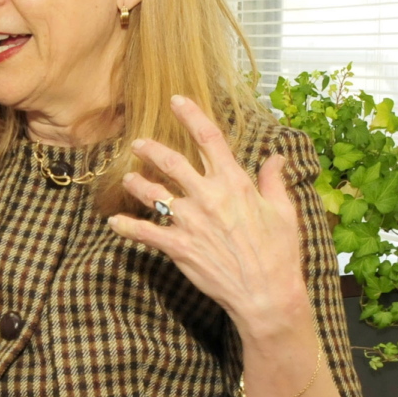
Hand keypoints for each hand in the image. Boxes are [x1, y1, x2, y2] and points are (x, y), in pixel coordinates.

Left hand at [107, 95, 307, 336]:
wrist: (267, 295)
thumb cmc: (279, 253)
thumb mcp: (283, 212)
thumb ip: (272, 181)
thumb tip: (275, 157)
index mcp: (234, 183)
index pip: (209, 138)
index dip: (190, 115)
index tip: (176, 101)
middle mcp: (208, 196)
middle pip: (171, 162)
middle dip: (150, 149)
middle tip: (137, 143)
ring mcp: (190, 221)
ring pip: (153, 193)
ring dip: (136, 184)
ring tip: (127, 179)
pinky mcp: (177, 246)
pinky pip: (144, 232)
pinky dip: (126, 227)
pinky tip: (114, 222)